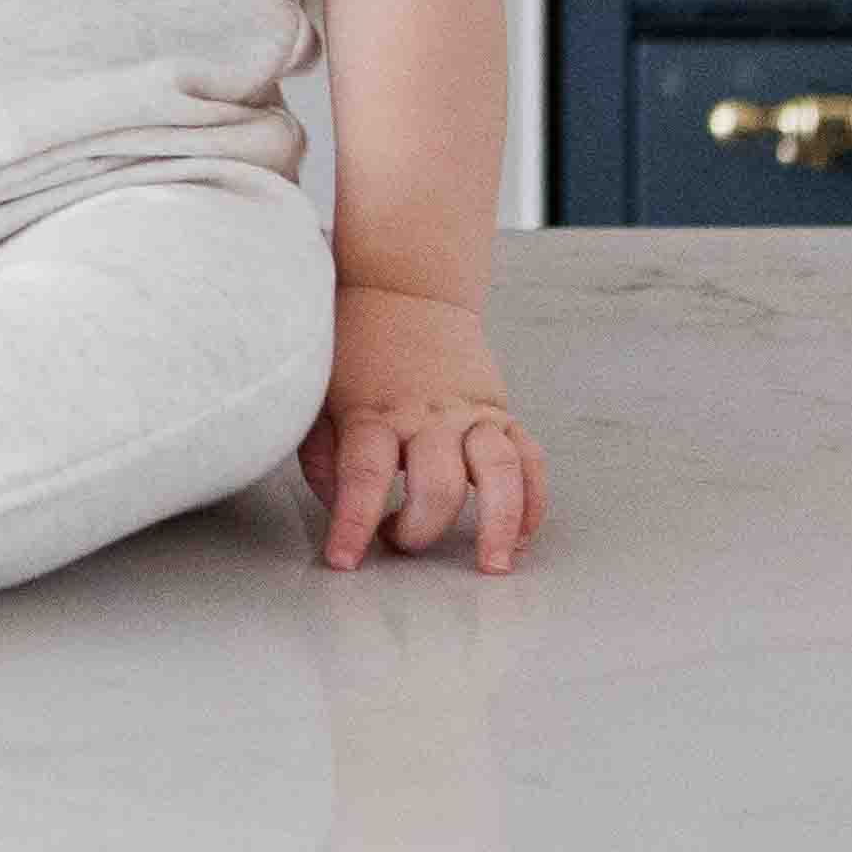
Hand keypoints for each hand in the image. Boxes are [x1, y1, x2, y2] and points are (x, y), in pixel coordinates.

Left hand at [304, 282, 544, 573]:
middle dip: (421, 530)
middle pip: (437, 484)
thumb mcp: (319, 396)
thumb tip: (339, 509)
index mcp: (372, 411)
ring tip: (494, 564)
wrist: (403, 288)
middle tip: (399, 541)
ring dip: (500, 523)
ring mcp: (469, 414)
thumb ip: (323, 455)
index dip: (353, 523)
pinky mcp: (499, 412)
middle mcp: (426, 416)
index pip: (363, 476)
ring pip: (500, 473)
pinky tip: (520, 534)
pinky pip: (530, 459)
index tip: (344, 561)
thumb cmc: (353, 349)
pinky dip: (533, 500)